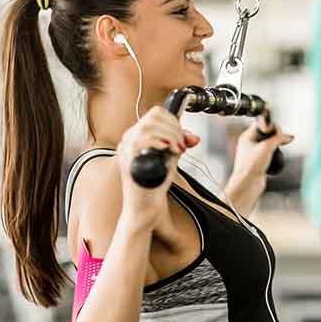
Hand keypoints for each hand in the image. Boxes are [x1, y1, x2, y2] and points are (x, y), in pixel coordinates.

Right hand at [117, 106, 199, 230]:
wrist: (144, 207)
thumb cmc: (154, 185)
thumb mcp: (170, 159)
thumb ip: (179, 145)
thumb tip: (194, 137)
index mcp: (136, 136)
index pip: (155, 114)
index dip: (174, 121)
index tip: (184, 138)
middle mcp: (128, 140)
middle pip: (153, 117)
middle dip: (175, 129)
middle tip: (182, 146)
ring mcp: (126, 149)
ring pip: (148, 126)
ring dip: (170, 135)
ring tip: (178, 150)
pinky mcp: (128, 160)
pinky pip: (141, 140)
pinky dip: (161, 143)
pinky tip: (171, 152)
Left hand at [231, 118, 293, 182]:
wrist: (248, 184)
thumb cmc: (251, 166)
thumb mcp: (267, 147)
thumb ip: (279, 139)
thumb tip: (289, 136)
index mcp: (247, 136)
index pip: (260, 124)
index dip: (271, 126)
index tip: (278, 131)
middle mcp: (249, 143)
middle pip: (266, 133)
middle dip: (275, 135)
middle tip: (280, 140)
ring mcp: (254, 152)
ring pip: (269, 143)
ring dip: (276, 144)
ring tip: (279, 148)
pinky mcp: (259, 161)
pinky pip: (269, 152)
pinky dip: (274, 153)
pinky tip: (277, 156)